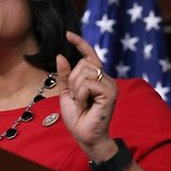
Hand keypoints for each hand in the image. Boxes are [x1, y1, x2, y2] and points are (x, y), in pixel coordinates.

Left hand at [56, 31, 118, 159]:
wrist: (84, 136)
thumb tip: (61, 55)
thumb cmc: (77, 116)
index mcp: (96, 77)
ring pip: (84, 72)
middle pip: (83, 63)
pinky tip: (85, 104)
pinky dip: (80, 94)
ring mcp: (110, 85)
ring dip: (76, 88)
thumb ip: (65, 75)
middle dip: (73, 80)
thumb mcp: (66, 92)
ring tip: (81, 101)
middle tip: (77, 97)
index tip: (68, 34)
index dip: (80, 43)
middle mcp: (105, 78)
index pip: (89, 55)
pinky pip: (88, 83)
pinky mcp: (110, 92)